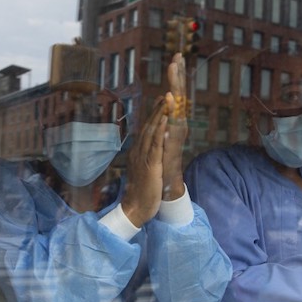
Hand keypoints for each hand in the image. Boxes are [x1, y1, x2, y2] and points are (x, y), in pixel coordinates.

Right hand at [121, 99, 168, 226]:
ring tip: (166, 99)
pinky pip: (156, 144)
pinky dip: (160, 130)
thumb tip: (149, 153)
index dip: (154, 115)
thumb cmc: (141, 193)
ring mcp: (143, 157)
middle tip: (165, 93)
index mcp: (138, 152)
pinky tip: (166, 119)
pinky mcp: (150, 164)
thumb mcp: (144, 172)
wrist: (134, 208)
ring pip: (152, 131)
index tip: (160, 101)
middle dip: (157, 109)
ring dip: (159, 114)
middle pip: (148, 126)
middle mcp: (139, 151)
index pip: (147, 130)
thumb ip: (146, 160)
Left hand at [163, 54, 187, 199]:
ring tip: (174, 66)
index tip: (176, 57)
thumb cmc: (162, 159)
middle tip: (178, 54)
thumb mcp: (161, 134)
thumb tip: (162, 101)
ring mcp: (177, 129)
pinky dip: (171, 107)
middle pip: (179, 92)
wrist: (164, 182)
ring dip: (175, 83)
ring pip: (177, 102)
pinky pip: (173, 120)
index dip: (176, 76)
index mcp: (173, 118)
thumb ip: (162, 117)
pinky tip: (170, 95)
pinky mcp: (173, 138)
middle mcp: (178, 121)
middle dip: (178, 73)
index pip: (175, 92)